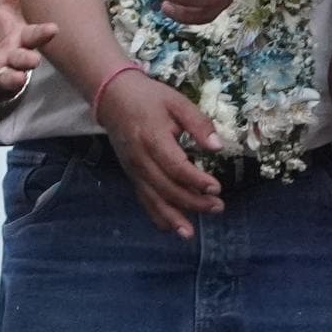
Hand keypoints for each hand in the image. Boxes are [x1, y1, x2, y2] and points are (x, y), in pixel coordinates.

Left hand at [0, 0, 48, 119]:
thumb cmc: (1, 33)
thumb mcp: (4, 7)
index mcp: (21, 38)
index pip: (35, 35)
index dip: (43, 33)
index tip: (54, 29)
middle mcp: (14, 58)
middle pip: (24, 60)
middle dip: (28, 60)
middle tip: (32, 60)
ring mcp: (1, 74)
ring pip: (10, 79)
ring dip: (11, 79)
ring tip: (12, 77)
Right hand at [96, 62, 224, 236]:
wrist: (113, 98)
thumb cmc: (149, 98)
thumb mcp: (177, 102)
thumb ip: (198, 124)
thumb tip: (218, 146)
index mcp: (153, 138)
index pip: (176, 166)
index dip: (196, 180)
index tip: (217, 188)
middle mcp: (141, 159)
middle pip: (167, 188)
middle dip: (193, 202)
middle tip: (217, 207)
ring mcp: (134, 170)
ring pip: (153, 200)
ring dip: (173, 218)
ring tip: (191, 233)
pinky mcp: (132, 176)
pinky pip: (143, 200)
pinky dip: (157, 216)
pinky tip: (171, 229)